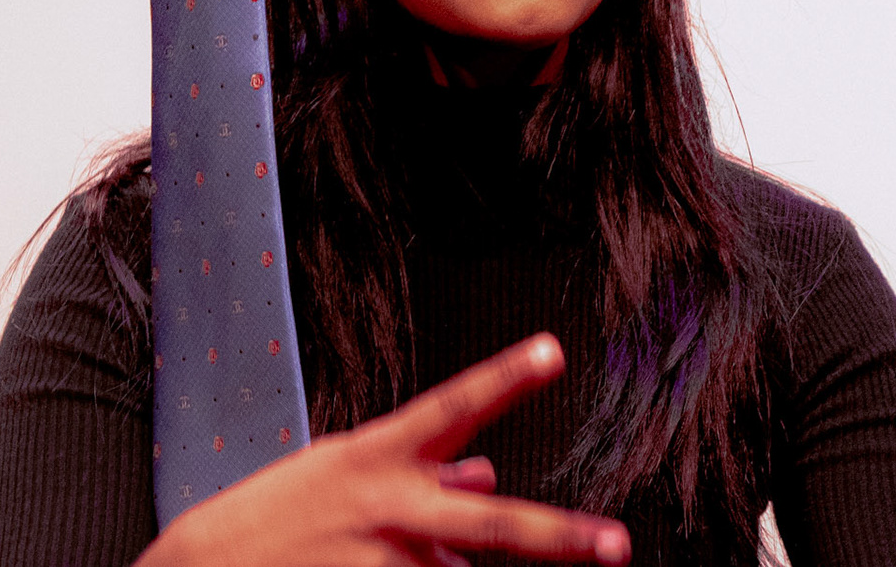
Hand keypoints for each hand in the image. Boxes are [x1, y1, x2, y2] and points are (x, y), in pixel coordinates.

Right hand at [138, 334, 628, 566]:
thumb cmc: (278, 515)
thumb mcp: (342, 469)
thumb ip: (421, 468)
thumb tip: (487, 473)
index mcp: (381, 455)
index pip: (455, 405)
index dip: (506, 376)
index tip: (552, 350)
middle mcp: (390, 509)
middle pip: (494, 526)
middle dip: (563, 540)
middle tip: (617, 546)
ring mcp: (380, 564)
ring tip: (367, 557)